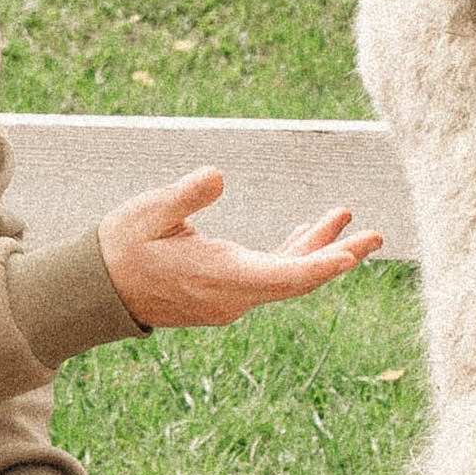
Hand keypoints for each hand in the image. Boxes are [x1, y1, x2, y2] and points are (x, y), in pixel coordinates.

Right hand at [95, 169, 383, 333]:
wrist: (98, 290)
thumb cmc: (120, 247)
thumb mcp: (146, 213)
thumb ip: (184, 196)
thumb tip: (217, 175)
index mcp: (218, 276)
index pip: (282, 277)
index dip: (319, 265)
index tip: (350, 255)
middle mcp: (231, 296)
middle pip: (297, 280)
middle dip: (338, 256)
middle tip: (377, 235)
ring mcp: (230, 299)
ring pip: (285, 277)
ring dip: (317, 250)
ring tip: (347, 218)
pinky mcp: (225, 293)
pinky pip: (269, 277)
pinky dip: (292, 255)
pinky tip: (306, 233)